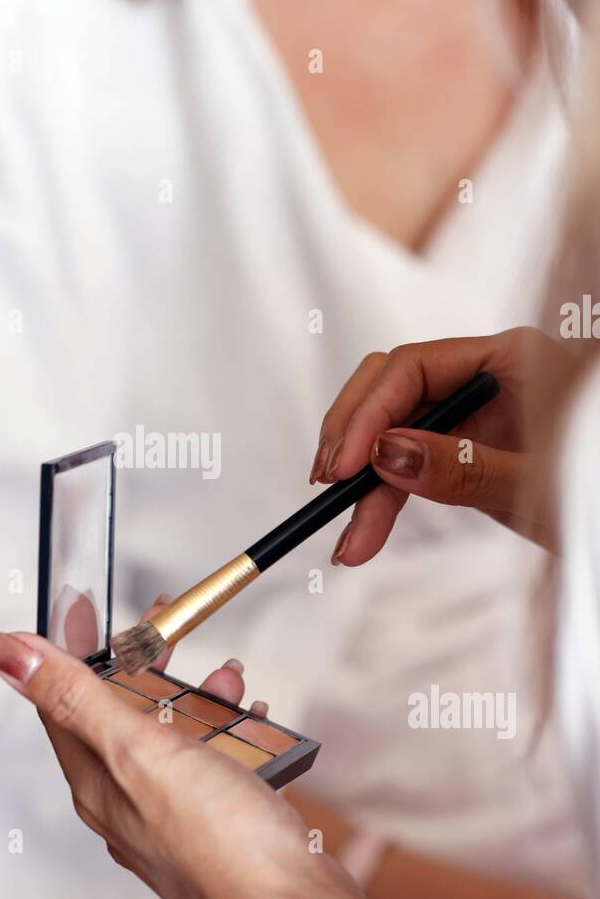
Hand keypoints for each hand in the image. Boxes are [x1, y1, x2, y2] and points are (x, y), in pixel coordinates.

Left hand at [0, 625, 374, 898]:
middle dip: (145, 661)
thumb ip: (73, 696)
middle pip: (121, 712)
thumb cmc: (222, 842)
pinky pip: (214, 761)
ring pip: (172, 734)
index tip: (82, 603)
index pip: (63, 700)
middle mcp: (127, 801)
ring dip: (197, 695)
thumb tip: (2, 652)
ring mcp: (174, 816)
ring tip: (229, 679)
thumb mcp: (138, 750)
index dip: (70, 646)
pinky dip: (230, 731)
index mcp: (96, 781)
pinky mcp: (219, 824)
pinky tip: (254, 721)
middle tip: (168, 619)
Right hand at [310, 327, 572, 565]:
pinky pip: (411, 462)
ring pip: (394, 432)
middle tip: (327, 490)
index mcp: (510, 358)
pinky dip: (387, 497)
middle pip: (392, 391)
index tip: (344, 466)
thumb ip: (461, 467)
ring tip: (347, 540)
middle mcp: (486, 376)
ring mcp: (474, 411)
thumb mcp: (536, 484)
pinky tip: (365, 534)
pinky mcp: (468, 447)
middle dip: (353, 441)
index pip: (412, 368)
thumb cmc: (598, 494)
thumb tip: (385, 452)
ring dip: (365, 483)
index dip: (368, 414)